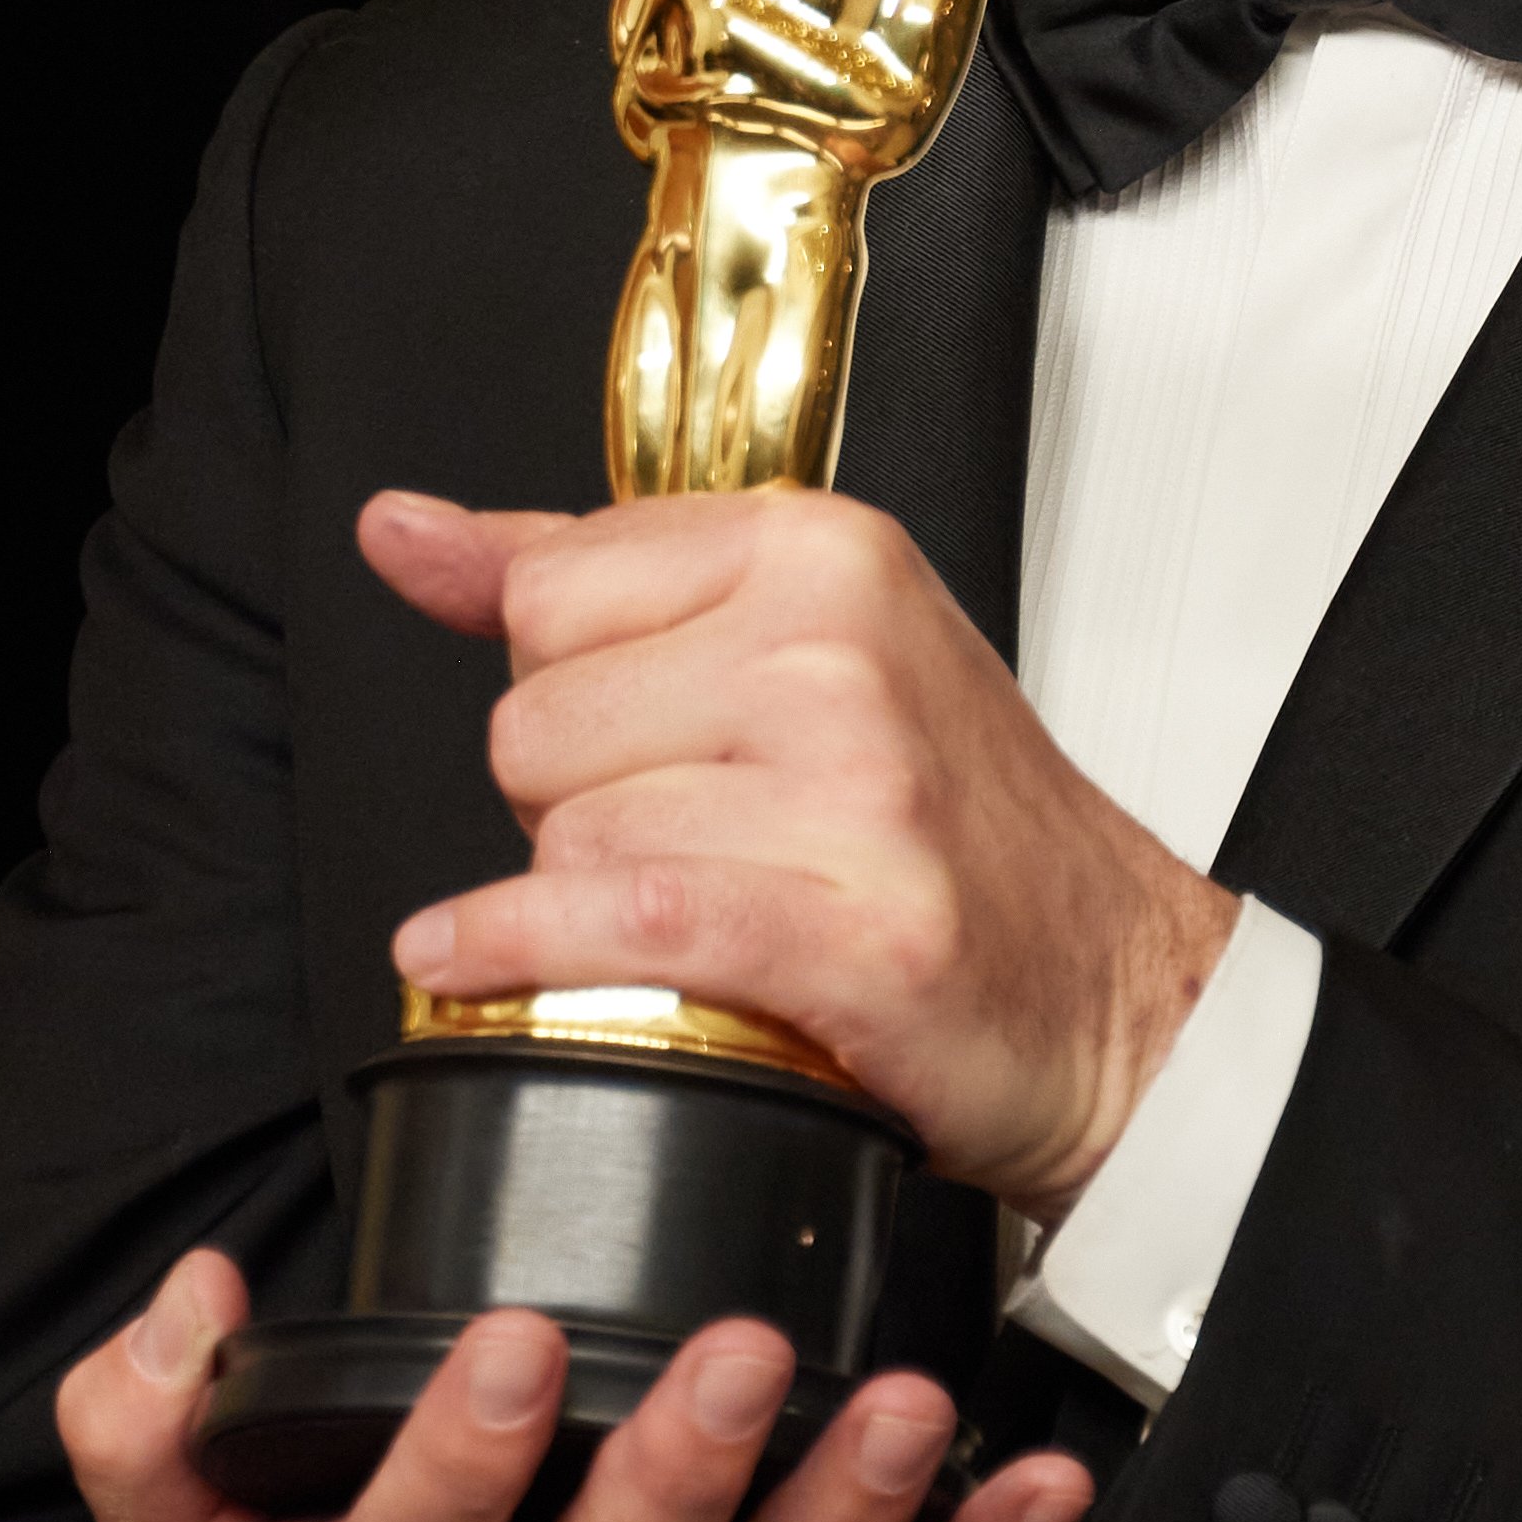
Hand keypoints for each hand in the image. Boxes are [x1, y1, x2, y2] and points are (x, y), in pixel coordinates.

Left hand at [363, 482, 1231, 1223]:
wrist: (1117, 990)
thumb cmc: (955, 825)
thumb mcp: (794, 642)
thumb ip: (586, 579)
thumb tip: (404, 530)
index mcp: (823, 552)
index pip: (548, 593)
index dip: (567, 683)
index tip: (643, 731)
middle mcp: (836, 651)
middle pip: (534, 726)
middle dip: (574, 804)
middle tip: (698, 838)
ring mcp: (854, 789)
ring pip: (566, 839)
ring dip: (594, 906)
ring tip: (715, 910)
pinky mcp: (854, 931)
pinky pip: (617, 922)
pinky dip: (524, 958)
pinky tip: (481, 965)